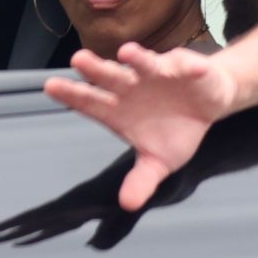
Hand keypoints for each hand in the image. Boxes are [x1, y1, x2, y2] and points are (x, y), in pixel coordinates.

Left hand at [44, 42, 236, 210]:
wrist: (206, 105)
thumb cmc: (175, 129)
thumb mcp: (159, 161)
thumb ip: (142, 179)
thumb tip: (127, 204)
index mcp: (119, 109)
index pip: (91, 101)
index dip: (72, 94)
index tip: (50, 86)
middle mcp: (132, 86)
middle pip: (110, 76)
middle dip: (96, 69)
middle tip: (78, 60)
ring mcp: (158, 73)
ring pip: (144, 63)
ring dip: (137, 58)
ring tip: (127, 54)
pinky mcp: (186, 66)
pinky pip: (188, 66)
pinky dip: (191, 66)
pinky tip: (194, 67)